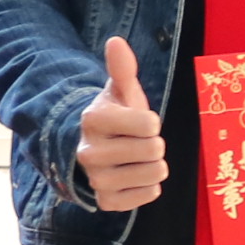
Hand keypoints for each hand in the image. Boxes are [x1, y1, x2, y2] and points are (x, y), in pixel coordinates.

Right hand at [76, 37, 168, 211]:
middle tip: (138, 142)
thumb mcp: (120, 92)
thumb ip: (122, 68)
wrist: (92, 151)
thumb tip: (116, 41)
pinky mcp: (106, 202)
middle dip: (153, 144)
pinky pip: (149, 195)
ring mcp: (97, 180)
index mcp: (94, 120)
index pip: (150, 124)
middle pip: (154, 149)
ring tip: (137, 159)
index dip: (151, 122)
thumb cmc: (115, 118)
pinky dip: (148, 187)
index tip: (139, 122)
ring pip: (154, 173)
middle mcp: (90, 152)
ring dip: (153, 165)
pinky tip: (134, 177)